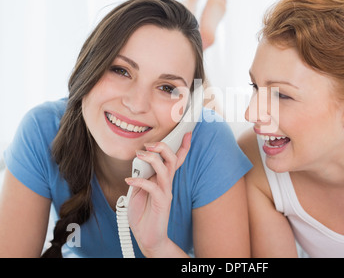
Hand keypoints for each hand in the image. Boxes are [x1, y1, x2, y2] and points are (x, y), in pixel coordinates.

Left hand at [125, 132, 191, 256]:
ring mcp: (165, 192)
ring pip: (165, 169)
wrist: (148, 238)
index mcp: (163, 179)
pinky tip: (129, 180)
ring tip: (139, 155)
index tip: (187, 132)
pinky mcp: (161, 202)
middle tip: (149, 144)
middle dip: (163, 147)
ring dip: (152, 159)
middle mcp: (167, 184)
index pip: (176, 159)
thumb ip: (141, 177)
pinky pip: (153, 187)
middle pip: (172, 159)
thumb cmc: (143, 214)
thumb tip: (138, 164)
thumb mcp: (137, 191)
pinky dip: (140, 180)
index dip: (183, 146)